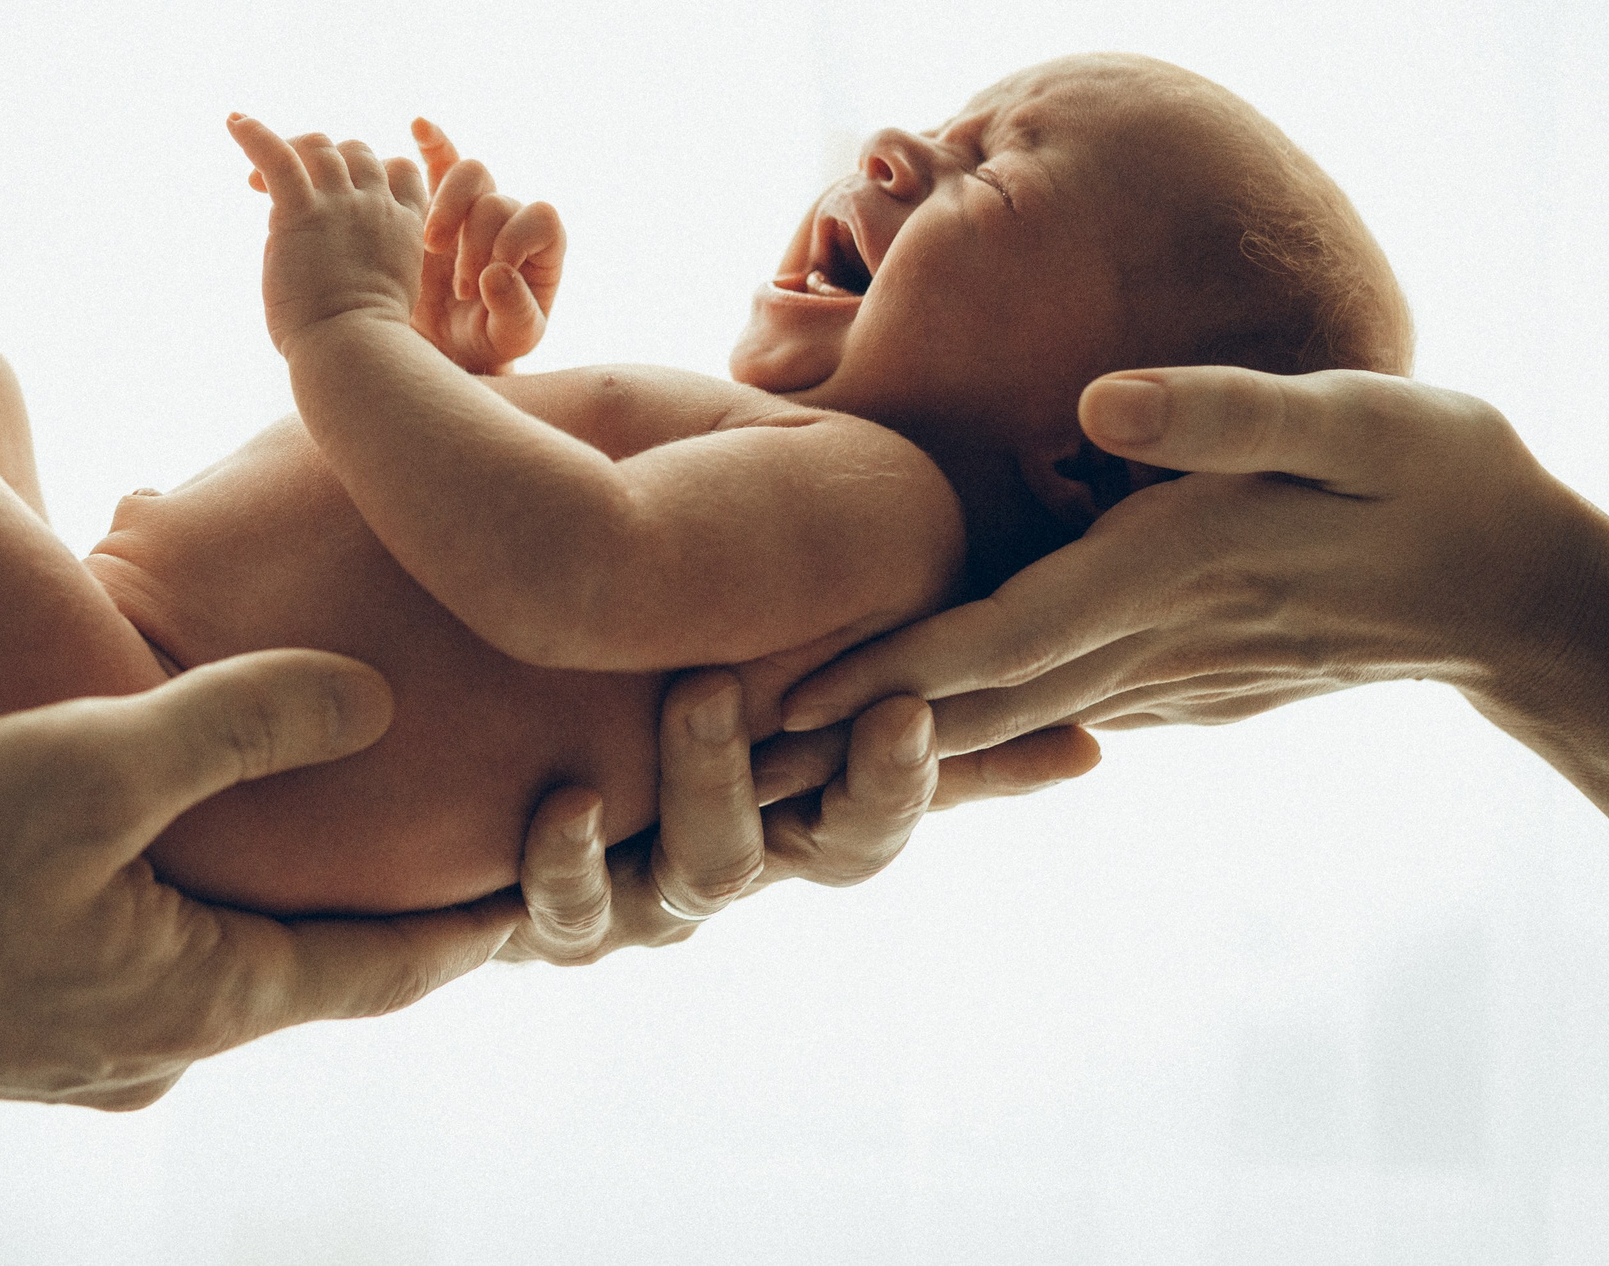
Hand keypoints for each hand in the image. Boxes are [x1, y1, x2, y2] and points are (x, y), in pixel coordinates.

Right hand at [0, 650, 518, 1107]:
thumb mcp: (90, 766)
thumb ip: (238, 723)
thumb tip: (373, 697)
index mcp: (209, 995)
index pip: (388, 969)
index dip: (474, 925)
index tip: (550, 888)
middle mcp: (166, 1046)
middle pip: (317, 977)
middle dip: (388, 920)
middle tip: (458, 850)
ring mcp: (91, 1053)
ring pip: (228, 975)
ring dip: (284, 916)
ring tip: (324, 843)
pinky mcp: (28, 1034)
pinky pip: (151, 973)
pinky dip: (196, 920)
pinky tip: (167, 865)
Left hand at [230, 114, 430, 356]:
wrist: (352, 349)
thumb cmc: (364, 341)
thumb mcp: (387, 292)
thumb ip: (371, 259)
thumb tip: (334, 254)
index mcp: (404, 226)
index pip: (397, 168)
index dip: (372, 169)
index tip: (343, 189)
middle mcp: (376, 206)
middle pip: (357, 151)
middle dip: (326, 159)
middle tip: (290, 187)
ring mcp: (342, 205)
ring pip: (321, 148)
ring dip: (292, 151)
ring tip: (257, 181)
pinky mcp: (303, 212)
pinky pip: (279, 157)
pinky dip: (255, 135)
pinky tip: (234, 123)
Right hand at [407, 119, 564, 373]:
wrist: (443, 351)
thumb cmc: (488, 346)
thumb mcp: (512, 340)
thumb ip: (514, 310)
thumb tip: (497, 274)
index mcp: (542, 249)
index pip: (541, 218)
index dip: (513, 242)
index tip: (484, 283)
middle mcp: (510, 220)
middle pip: (497, 198)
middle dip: (474, 241)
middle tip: (456, 287)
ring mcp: (472, 209)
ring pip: (468, 174)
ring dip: (446, 208)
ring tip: (429, 249)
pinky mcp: (435, 205)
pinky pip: (439, 160)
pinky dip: (432, 141)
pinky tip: (419, 127)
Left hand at [497, 669, 1099, 963]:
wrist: (515, 768)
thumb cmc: (688, 719)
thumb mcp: (813, 712)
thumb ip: (934, 724)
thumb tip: (1093, 750)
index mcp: (785, 827)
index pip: (861, 829)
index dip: (889, 782)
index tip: (906, 712)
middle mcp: (715, 873)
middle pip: (745, 861)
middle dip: (727, 777)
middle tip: (711, 687)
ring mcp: (627, 906)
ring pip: (653, 894)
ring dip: (639, 822)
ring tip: (616, 758)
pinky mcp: (535, 921)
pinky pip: (548, 920)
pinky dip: (554, 873)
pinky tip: (564, 807)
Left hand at [778, 366, 1591, 751]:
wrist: (1518, 586)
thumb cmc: (1438, 476)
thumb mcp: (1352, 418)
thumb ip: (1223, 413)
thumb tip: (1100, 404)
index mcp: (1163, 578)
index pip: (993, 640)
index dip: (881, 674)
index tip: (775, 704)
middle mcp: (1144, 648)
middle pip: (969, 701)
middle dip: (846, 735)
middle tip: (719, 756)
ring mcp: (1159, 680)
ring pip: (999, 718)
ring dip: (889, 740)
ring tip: (772, 753)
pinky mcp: (1175, 682)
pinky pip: (1048, 710)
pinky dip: (966, 723)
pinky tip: (900, 724)